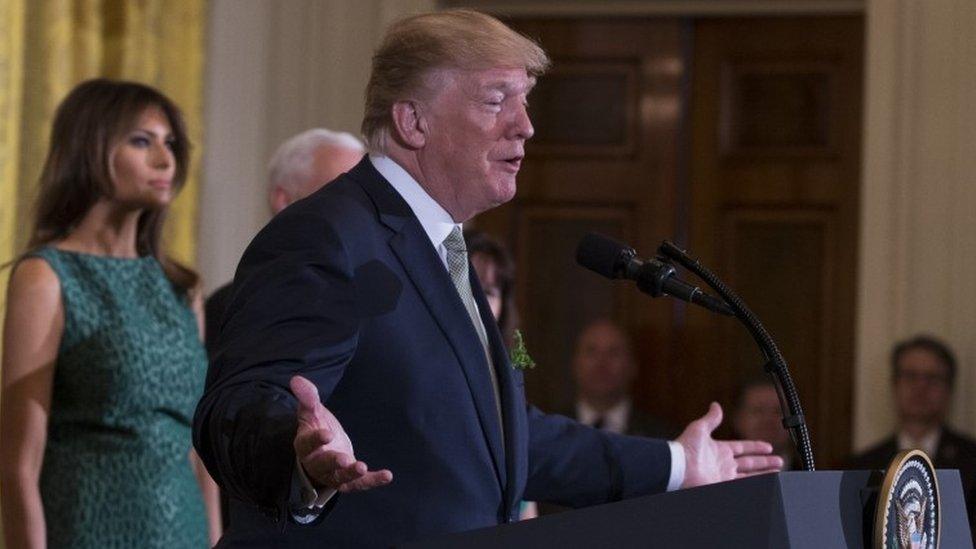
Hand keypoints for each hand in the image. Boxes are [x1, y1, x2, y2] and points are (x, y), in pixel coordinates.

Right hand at [290, 375, 392, 492]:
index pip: (309, 444)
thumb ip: (308, 398)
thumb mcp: (312, 412)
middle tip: (343, 459)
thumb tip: (297, 379)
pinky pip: (359, 484)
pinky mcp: (348, 480)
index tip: (327, 434)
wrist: (321, 451)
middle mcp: (317, 464)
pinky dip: (372, 480)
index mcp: (306, 446)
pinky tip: (387, 475)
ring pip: (340, 478)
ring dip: (351, 474)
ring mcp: (333, 474)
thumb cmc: (316, 428)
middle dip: (333, 462)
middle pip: (323, 465)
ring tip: (361, 467)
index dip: (316, 440)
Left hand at [676, 402, 782, 488]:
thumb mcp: (700, 428)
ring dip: (764, 474)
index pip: (743, 448)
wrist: (678, 467)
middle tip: (779, 461)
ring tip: (778, 472)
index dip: (755, 447)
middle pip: (750, 463)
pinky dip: (757, 483)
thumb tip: (716, 405)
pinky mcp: (723, 486)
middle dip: (765, 462)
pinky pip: (744, 485)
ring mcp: (724, 477)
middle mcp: (724, 464)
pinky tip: (767, 483)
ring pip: (750, 476)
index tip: (768, 447)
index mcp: (720, 450)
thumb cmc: (686, 447)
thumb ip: (711, 418)